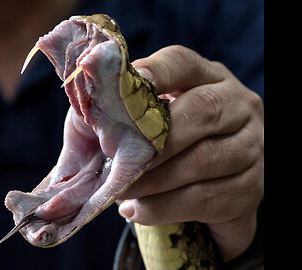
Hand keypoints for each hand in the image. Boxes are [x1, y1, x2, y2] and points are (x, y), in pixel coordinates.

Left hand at [117, 45, 263, 261]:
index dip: (156, 72)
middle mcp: (237, 105)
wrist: (206, 194)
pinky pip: (205, 199)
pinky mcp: (251, 187)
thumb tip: (83, 113)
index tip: (130, 84)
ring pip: (202, 159)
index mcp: (206, 79)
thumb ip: (114, 114)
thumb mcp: (144, 123)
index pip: (182, 63)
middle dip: (153, 141)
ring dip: (152, 181)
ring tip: (120, 192)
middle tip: (117, 163)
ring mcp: (251, 146)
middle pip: (201, 110)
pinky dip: (163, 207)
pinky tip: (137, 210)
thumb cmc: (164, 150)